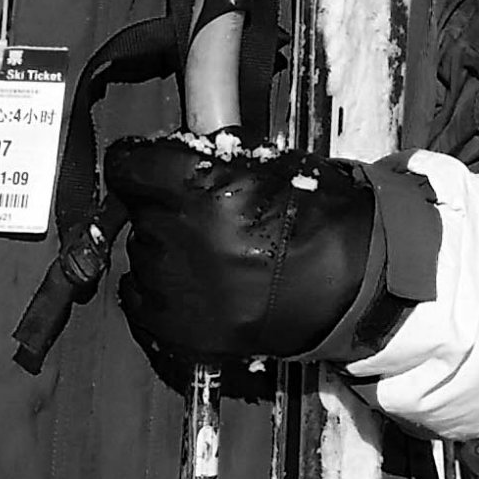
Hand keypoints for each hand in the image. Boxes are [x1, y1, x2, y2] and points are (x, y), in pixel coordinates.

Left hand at [108, 135, 384, 362]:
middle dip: (164, 206)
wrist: (351, 285)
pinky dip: (159, 288)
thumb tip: (173, 149)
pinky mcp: (174, 329)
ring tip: (212, 254)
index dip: (139, 162)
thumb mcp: (268, 160)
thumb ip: (211, 152)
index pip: (126, 164)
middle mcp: (177, 236)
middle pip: (138, 209)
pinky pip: (138, 295)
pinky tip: (197, 283)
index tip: (147, 166)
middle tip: (204, 213)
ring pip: (142, 252)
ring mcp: (173, 288)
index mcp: (199, 185)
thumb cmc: (318, 219)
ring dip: (166, 247)